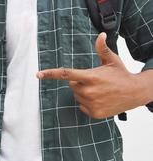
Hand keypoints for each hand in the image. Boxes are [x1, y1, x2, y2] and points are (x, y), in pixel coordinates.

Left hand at [36, 32, 150, 118]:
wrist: (135, 93)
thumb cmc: (121, 75)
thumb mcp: (112, 61)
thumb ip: (102, 49)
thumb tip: (101, 35)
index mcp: (90, 76)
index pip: (66, 74)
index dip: (50, 74)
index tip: (38, 74)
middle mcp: (88, 90)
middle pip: (72, 86)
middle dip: (79, 82)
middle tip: (95, 81)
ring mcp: (91, 103)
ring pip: (76, 96)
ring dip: (83, 93)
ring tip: (99, 91)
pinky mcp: (94, 113)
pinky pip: (82, 106)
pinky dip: (87, 103)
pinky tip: (99, 99)